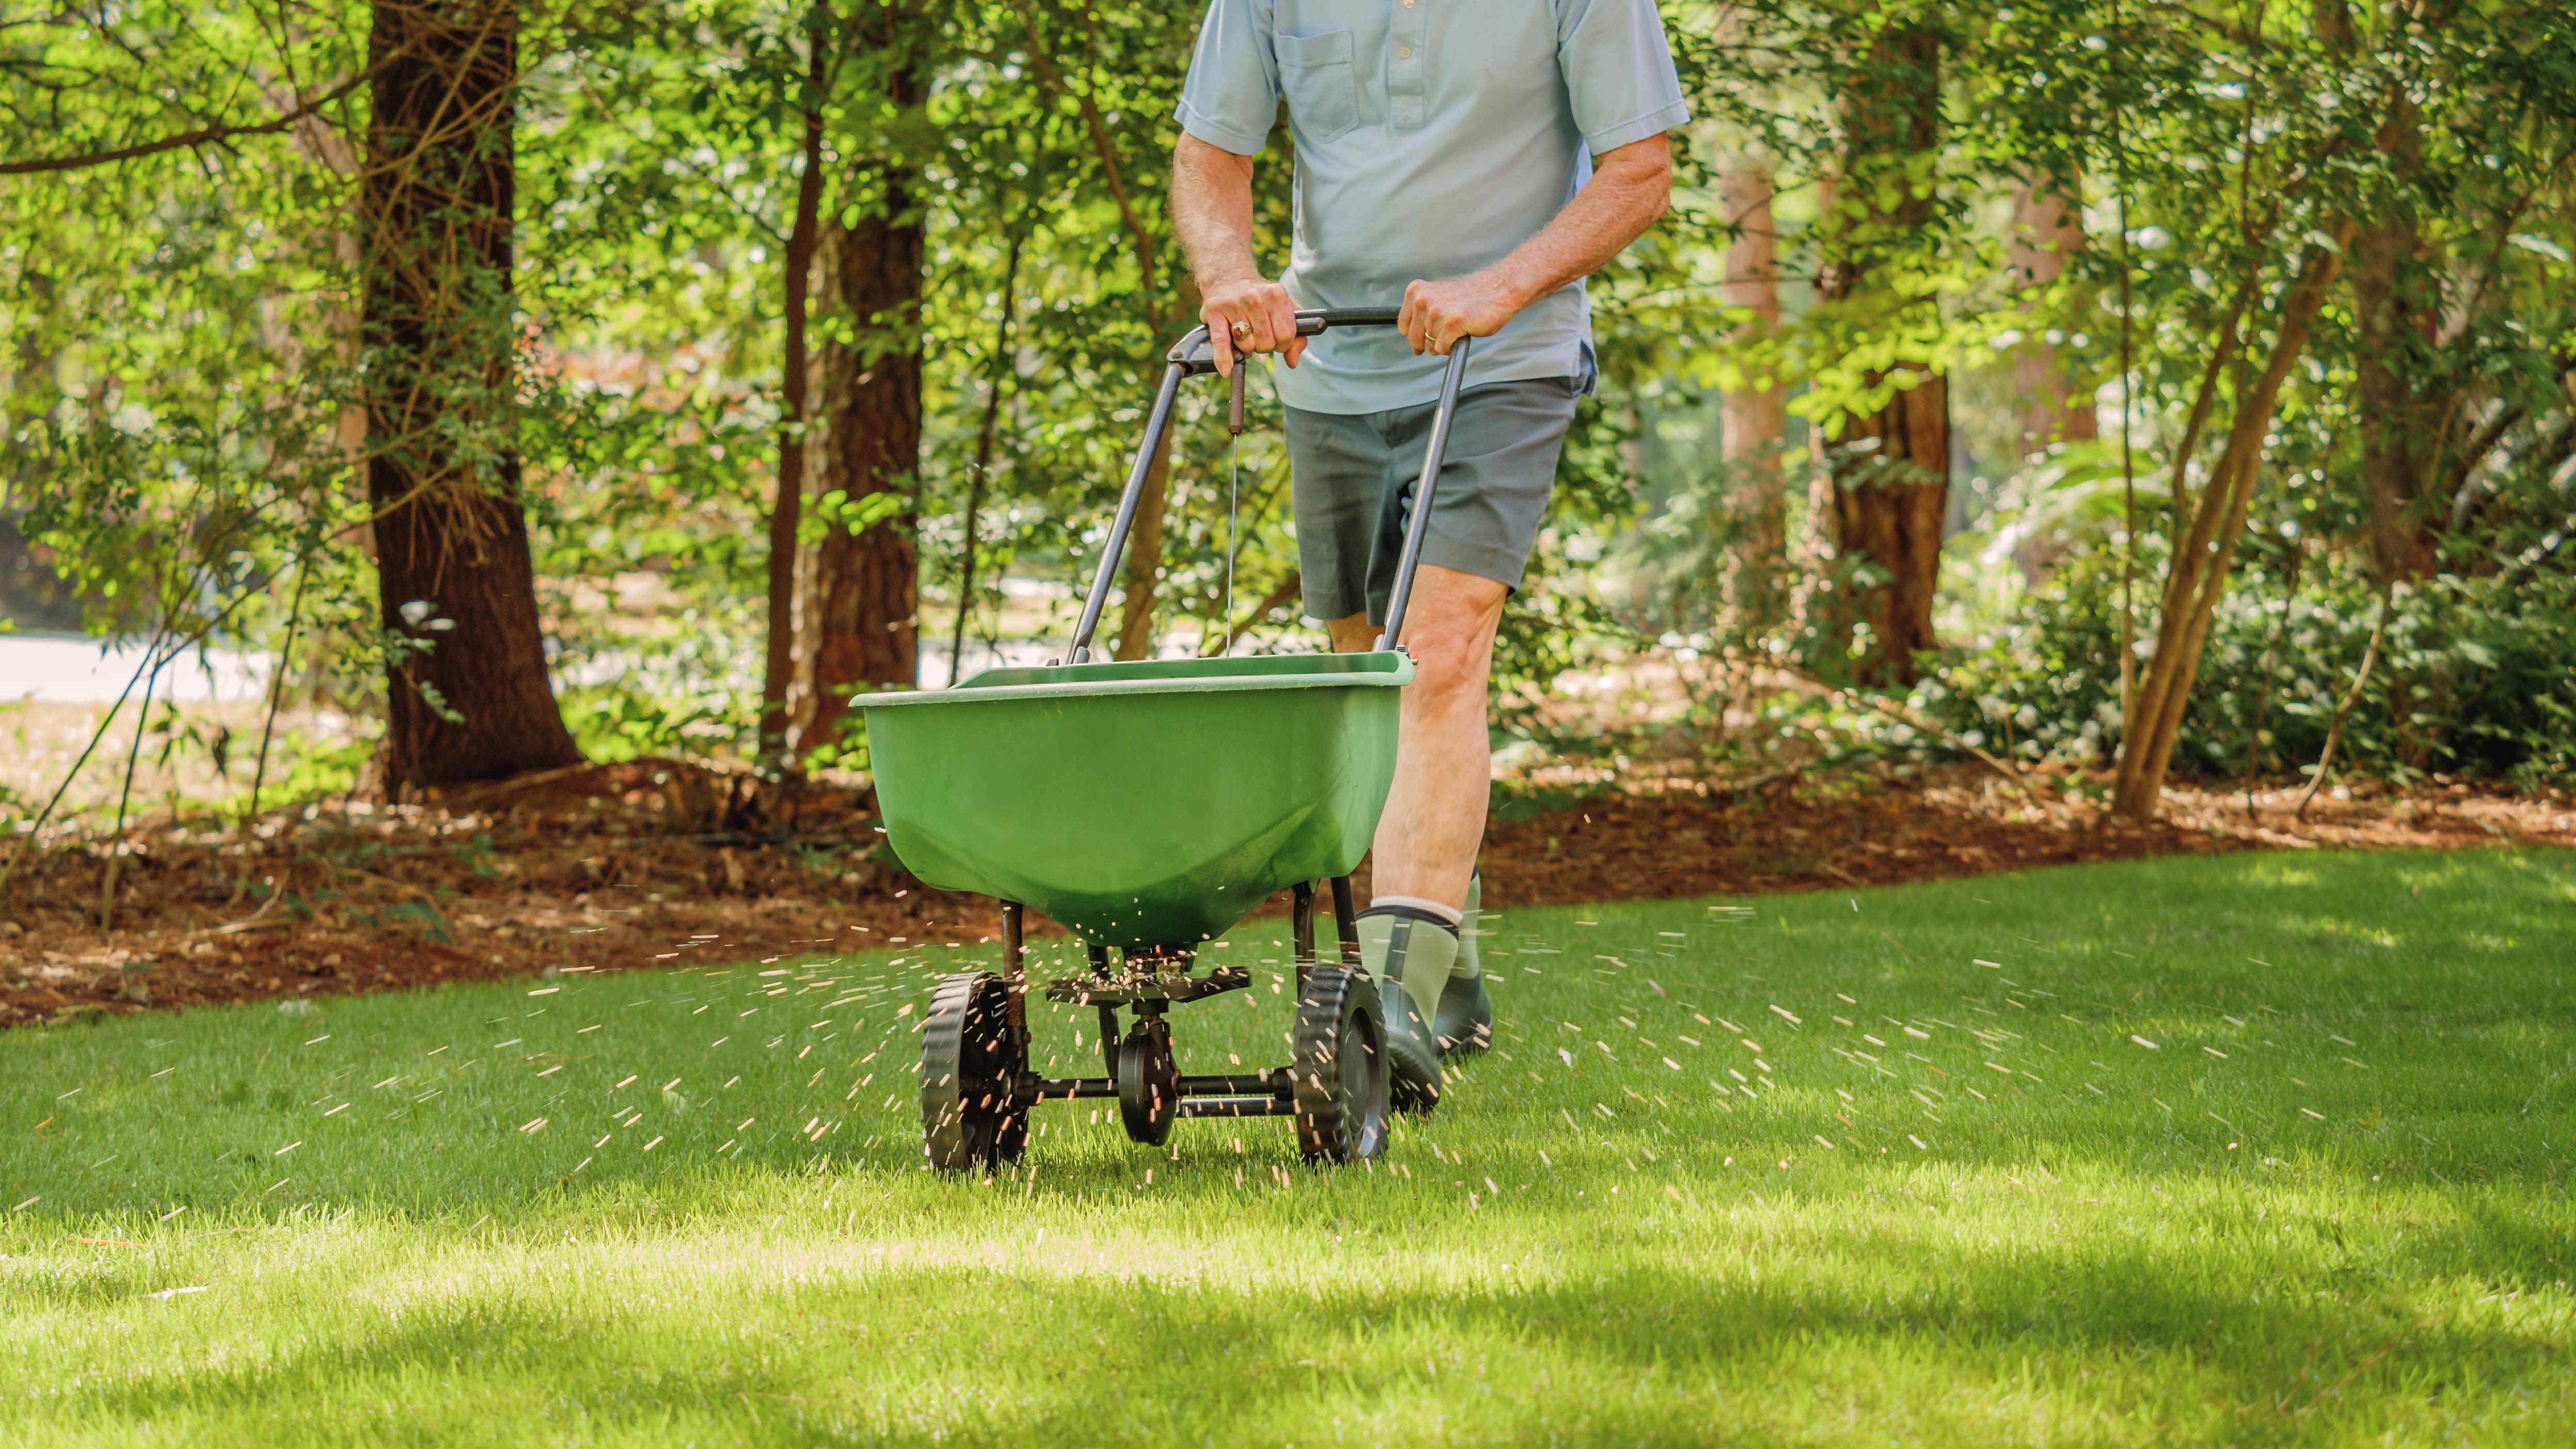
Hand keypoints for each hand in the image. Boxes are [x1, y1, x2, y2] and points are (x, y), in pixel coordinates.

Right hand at [1199, 277, 1304, 374]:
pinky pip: (1221, 341)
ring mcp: (1234, 304)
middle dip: (1263, 345)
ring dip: (1246, 347)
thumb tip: (1292, 362)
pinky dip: (1224, 359)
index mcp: (1276, 295)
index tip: (1276, 338)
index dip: (1282, 343)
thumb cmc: (1260, 297)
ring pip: (1247, 346)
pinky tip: (1227, 370)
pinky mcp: (1215, 311)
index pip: (1286, 335)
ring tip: (1244, 334)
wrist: (1228, 275)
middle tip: (1258, 334)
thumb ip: (1296, 335)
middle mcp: (1256, 298)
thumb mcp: (1284, 308)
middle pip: (1266, 344)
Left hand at [1398, 271, 1526, 355]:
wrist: (1498, 289)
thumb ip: (1423, 313)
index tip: (1424, 338)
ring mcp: (1438, 311)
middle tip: (1442, 339)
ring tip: (1456, 332)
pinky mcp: (1453, 323)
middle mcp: (1423, 300)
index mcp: (1416, 291)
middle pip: (1415, 339)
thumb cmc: (1470, 297)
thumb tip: (1414, 344)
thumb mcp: (1438, 297)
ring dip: (1442, 345)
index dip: (1415, 336)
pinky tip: (1459, 337)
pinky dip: (1450, 348)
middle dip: (1427, 344)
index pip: (1403, 326)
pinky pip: (1442, 348)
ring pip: (1430, 345)